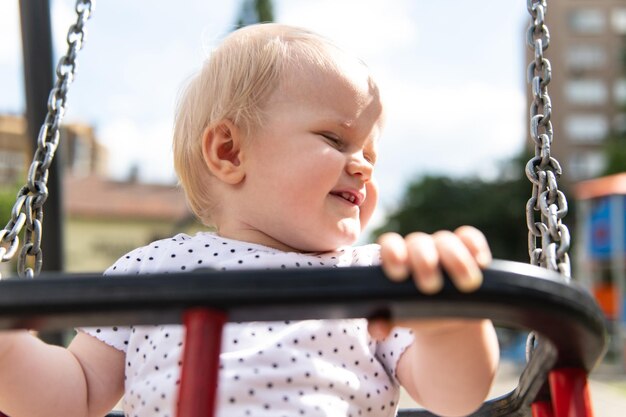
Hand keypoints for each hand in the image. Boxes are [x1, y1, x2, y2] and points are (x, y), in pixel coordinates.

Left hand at [370, 226, 491, 339]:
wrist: (445, 314)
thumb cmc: (416, 310)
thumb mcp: (400, 316)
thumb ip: (383, 321)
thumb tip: (377, 329)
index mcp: (397, 259)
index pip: (390, 245)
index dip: (393, 254)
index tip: (398, 275)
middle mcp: (418, 248)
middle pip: (418, 242)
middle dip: (424, 261)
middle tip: (430, 287)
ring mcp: (443, 246)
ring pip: (446, 240)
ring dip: (456, 260)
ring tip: (465, 284)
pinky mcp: (468, 248)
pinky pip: (471, 238)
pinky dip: (475, 247)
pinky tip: (481, 263)